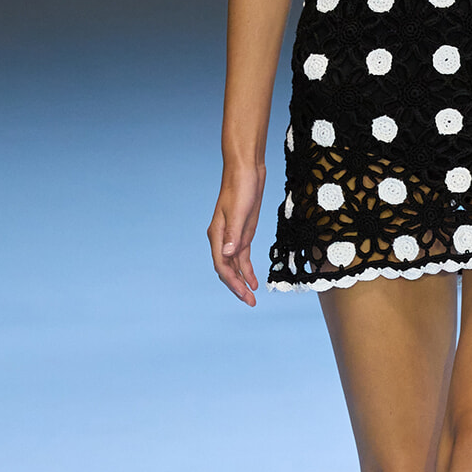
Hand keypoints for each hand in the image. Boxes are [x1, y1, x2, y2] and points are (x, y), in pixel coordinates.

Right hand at [208, 165, 264, 305]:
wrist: (246, 169)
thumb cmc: (242, 186)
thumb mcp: (240, 211)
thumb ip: (235, 234)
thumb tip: (228, 255)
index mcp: (218, 234)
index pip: (222, 265)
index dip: (233, 282)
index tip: (244, 294)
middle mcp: (222, 238)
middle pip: (226, 269)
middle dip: (237, 287)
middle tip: (250, 302)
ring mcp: (232, 236)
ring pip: (234, 266)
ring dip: (242, 281)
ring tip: (252, 297)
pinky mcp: (242, 233)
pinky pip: (242, 257)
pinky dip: (247, 269)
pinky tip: (253, 280)